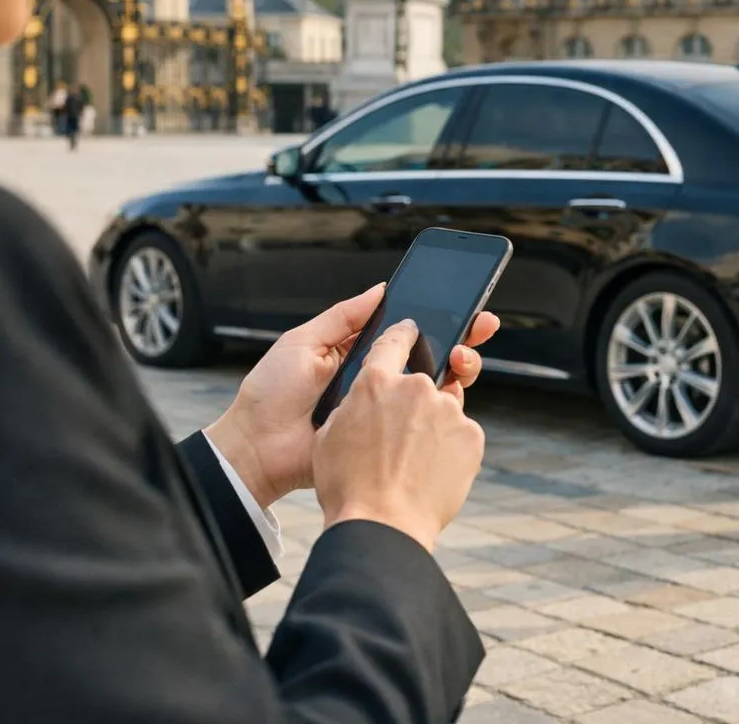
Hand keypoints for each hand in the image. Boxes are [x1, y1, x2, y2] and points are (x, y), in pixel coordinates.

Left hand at [203, 284, 498, 507]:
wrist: (257, 450)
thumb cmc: (271, 394)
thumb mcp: (303, 342)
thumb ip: (344, 316)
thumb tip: (382, 288)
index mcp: (358, 354)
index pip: (405, 331)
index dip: (436, 316)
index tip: (464, 301)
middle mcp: (376, 381)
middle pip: (429, 356)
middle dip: (461, 337)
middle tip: (481, 326)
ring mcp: (383, 411)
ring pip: (433, 387)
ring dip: (458, 367)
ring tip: (462, 357)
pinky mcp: (385, 439)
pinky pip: (422, 422)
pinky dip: (443, 406)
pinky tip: (451, 390)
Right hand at [313, 319, 486, 551]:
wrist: (382, 525)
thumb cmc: (348, 487)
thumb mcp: (330, 436)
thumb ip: (353, 407)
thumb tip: (365, 401)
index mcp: (375, 382)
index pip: (393, 341)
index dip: (402, 335)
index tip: (411, 331)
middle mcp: (415, 387)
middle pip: (422, 382)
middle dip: (415, 404)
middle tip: (402, 438)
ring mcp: (447, 410)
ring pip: (444, 411)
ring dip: (433, 429)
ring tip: (414, 466)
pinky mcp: (471, 435)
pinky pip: (461, 436)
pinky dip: (451, 451)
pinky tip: (431, 475)